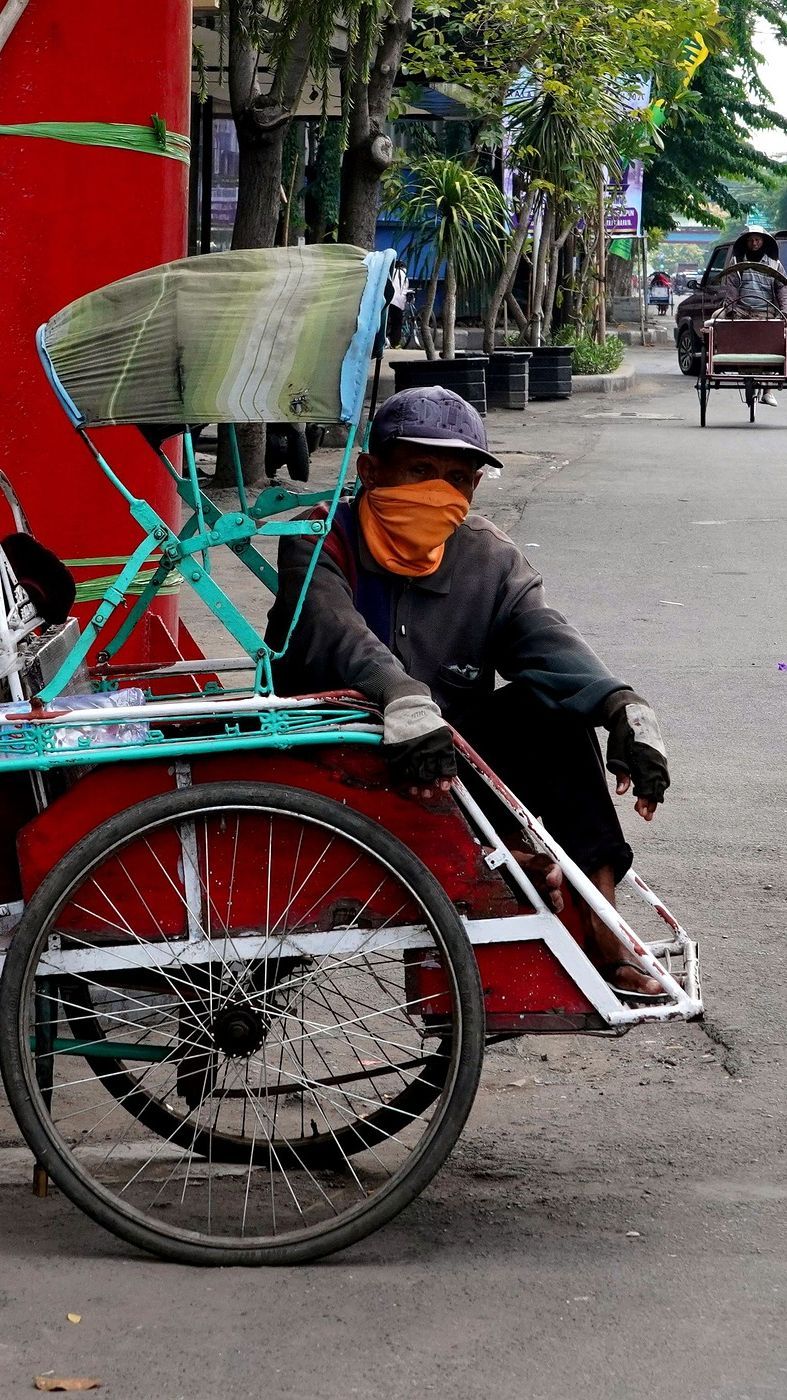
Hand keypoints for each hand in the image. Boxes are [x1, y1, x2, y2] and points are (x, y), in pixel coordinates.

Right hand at [383, 694, 456, 791]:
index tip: (443, 787)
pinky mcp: (397, 749)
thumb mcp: (442, 731)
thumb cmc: (426, 718)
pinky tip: (403, 782)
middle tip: (427, 792)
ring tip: (416, 791)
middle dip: (428, 786)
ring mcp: (410, 750)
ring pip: (413, 774)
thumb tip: (445, 769)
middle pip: (428, 774)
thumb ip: (444, 749)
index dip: (445, 779)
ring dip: (415, 785)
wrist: (407, 704)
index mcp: (440, 744)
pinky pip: (398, 768)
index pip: (446, 767)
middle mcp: (426, 748)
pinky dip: (401, 777)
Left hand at [604, 691, 669, 813]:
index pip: (647, 785)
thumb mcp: (616, 754)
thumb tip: (622, 793)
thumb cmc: (621, 736)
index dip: (645, 800)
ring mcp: (659, 758)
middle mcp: (655, 759)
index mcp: (644, 759)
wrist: (633, 715)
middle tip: (645, 817)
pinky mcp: (660, 757)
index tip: (641, 813)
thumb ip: (621, 773)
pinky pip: (661, 775)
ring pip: (660, 782)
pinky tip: (651, 794)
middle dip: (651, 802)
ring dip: (655, 796)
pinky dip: (657, 786)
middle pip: (656, 786)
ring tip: (648, 809)